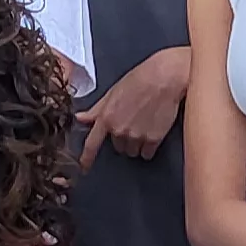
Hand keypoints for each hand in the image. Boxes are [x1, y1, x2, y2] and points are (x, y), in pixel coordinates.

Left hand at [76, 47, 192, 160]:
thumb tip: (80, 118)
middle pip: (117, 147)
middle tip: (132, 122)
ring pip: (132, 151)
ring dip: (136, 144)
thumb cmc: (139, 79)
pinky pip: (147, 153)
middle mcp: (119, 130)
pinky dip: (149, 147)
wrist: (164, 77)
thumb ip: (96, 110)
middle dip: (122, 138)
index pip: (92, 144)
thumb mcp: (112, 92)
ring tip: (144, 125)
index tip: (83, 168)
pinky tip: (152, 132)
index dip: (86, 158)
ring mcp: (137, 136)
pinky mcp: (154, 139)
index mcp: (106, 118)